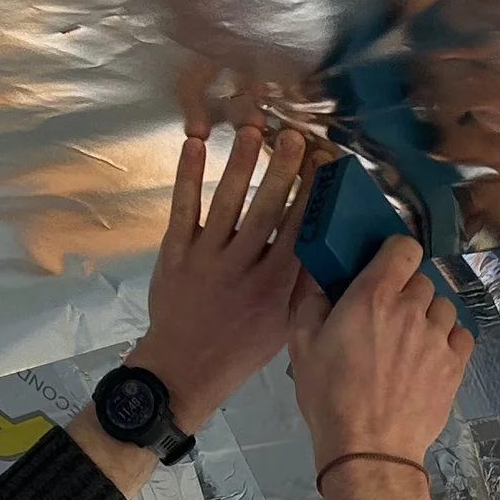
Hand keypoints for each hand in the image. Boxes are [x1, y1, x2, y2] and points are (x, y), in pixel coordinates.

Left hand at [133, 124, 318, 431]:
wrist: (184, 369)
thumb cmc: (241, 347)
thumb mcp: (283, 323)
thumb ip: (299, 285)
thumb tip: (321, 244)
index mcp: (275, 285)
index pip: (298, 231)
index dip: (311, 195)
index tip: (324, 164)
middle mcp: (243, 267)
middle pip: (266, 211)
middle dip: (282, 172)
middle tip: (294, 138)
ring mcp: (206, 259)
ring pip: (228, 204)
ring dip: (241, 165)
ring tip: (254, 130)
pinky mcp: (174, 254)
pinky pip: (183, 209)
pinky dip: (188, 177)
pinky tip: (195, 146)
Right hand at [286, 232, 473, 474]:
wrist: (368, 449)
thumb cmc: (331, 398)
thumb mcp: (302, 345)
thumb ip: (313, 301)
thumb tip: (324, 281)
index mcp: (372, 296)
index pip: (403, 247)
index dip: (395, 253)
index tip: (386, 268)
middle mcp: (411, 310)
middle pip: (420, 281)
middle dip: (405, 294)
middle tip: (386, 319)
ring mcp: (438, 337)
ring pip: (443, 307)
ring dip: (428, 318)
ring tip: (409, 343)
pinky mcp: (455, 365)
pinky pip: (461, 335)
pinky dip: (448, 340)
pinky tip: (429, 357)